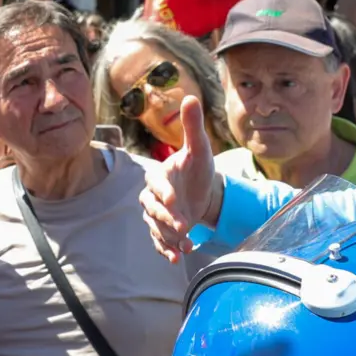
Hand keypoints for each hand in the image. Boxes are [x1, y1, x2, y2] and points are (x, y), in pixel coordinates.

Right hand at [139, 95, 223, 262]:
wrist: (203, 191)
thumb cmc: (198, 168)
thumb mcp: (199, 148)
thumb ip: (192, 126)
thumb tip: (190, 96)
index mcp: (160, 175)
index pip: (156, 185)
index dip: (164, 193)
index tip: (175, 202)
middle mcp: (153, 196)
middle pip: (152, 209)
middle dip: (168, 219)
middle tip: (184, 228)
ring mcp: (156, 215)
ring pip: (155, 227)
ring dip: (168, 237)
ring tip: (184, 246)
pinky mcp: (161, 230)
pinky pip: (158, 240)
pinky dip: (165, 250)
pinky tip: (176, 258)